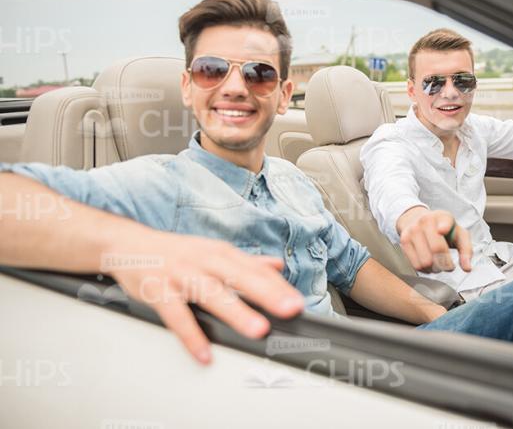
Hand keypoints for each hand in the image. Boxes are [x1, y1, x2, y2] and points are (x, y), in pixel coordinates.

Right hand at [106, 230, 304, 364]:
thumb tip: (277, 266)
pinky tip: (205, 353)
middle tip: (289, 309)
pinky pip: (176, 316)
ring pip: (210, 293)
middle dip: (266, 293)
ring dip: (235, 312)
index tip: (298, 302)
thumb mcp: (212, 252)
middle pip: (238, 277)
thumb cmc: (176, 252)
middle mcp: (202, 261)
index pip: (254, 269)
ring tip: (257, 330)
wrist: (128, 246)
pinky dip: (190, 335)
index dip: (278, 286)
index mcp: (219, 253)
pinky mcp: (157, 291)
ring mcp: (180, 275)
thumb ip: (245, 262)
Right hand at [398, 208, 471, 272]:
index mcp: (443, 217)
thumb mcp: (459, 234)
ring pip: (425, 261)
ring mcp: (413, 230)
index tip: (442, 230)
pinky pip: (415, 264)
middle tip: (448, 266)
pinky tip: (429, 264)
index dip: (443, 226)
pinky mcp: (404, 240)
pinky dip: (425, 269)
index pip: (444, 221)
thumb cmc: (443, 229)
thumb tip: (467, 268)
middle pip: (436, 249)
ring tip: (438, 264)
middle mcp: (426, 221)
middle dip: (446, 264)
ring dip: (434, 269)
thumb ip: (466, 250)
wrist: (417, 219)